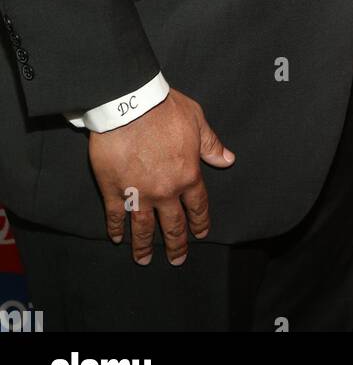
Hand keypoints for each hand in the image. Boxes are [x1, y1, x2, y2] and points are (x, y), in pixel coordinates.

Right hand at [87, 88, 234, 263]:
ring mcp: (139, 194)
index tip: (200, 234)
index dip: (200, 222)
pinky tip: (117, 238)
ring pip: (143, 228)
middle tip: (177, 259)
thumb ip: (211, 144)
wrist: (129, 104)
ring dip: (145, 246)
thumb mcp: (197, 121)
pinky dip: (116, 229)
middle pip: (173, 225)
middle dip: (176, 244)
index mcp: (188, 175)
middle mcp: (165, 191)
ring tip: (145, 259)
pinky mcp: (113, 190)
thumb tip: (227, 159)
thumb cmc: (165, 109)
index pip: (197, 206)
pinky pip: (116, 216)